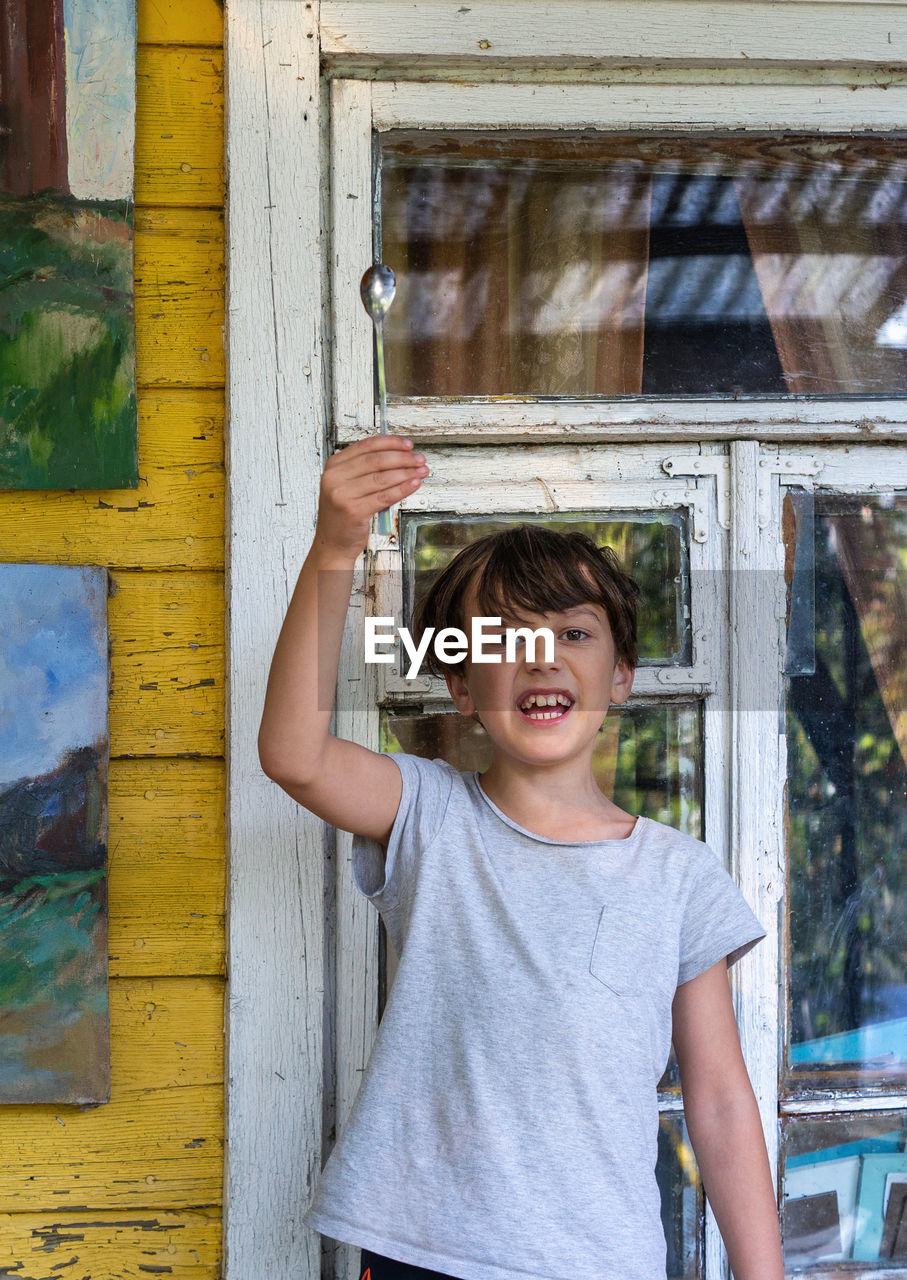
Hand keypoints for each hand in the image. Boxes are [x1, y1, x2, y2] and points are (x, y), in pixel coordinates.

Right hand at [313, 435, 428, 559]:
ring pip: (382, 478)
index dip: (391, 443)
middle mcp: (335, 478)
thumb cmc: (343, 515)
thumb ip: (364, 470)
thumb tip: (398, 456)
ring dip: (407, 472)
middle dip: (403, 458)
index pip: (366, 446)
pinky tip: (414, 484)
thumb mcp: (346, 485)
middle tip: (419, 459)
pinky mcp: (354, 511)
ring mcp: (342, 495)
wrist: (333, 544)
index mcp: (334, 466)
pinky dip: (403, 489)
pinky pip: (385, 496)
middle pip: (376, 460)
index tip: (408, 445)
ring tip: (421, 471)